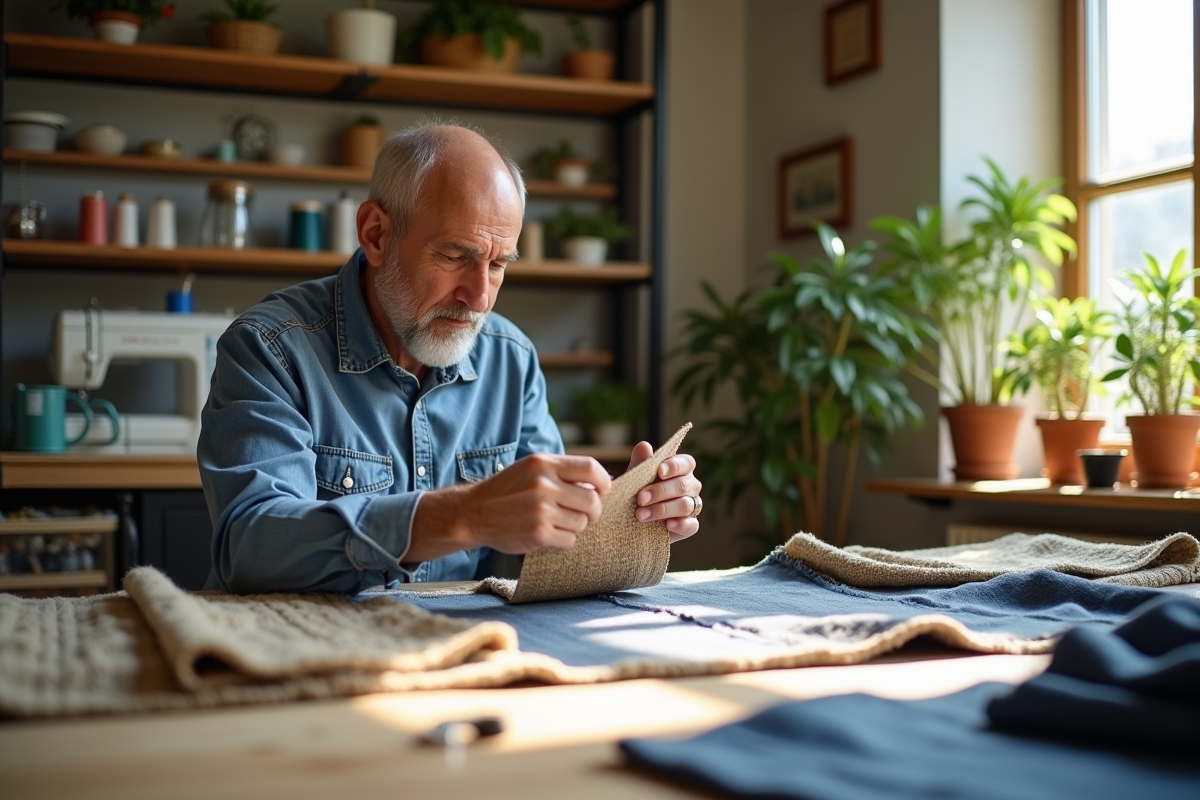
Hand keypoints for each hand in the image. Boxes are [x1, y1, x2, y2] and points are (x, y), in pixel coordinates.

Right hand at [412, 453, 611, 560]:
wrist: (473, 513)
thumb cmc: (508, 491)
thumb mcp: (532, 469)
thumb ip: (563, 473)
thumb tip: (606, 482)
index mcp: (544, 464)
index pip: (591, 468)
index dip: (604, 482)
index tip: (602, 491)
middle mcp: (543, 484)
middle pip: (592, 500)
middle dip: (593, 511)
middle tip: (584, 515)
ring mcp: (540, 510)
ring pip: (582, 523)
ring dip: (575, 527)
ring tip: (558, 523)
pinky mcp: (537, 533)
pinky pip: (569, 540)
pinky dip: (564, 541)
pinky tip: (549, 535)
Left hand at [628, 443, 701, 543]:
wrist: (632, 523)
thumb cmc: (637, 493)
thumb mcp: (635, 478)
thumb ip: (640, 463)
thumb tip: (644, 446)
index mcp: (680, 470)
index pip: (686, 463)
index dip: (675, 466)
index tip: (660, 471)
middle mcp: (690, 486)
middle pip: (683, 485)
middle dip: (660, 491)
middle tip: (640, 499)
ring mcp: (692, 506)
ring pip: (686, 505)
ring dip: (663, 509)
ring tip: (641, 515)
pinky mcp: (689, 526)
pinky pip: (691, 525)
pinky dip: (680, 524)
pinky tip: (667, 525)